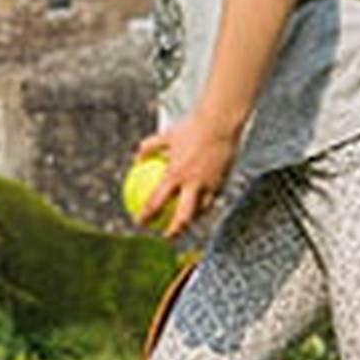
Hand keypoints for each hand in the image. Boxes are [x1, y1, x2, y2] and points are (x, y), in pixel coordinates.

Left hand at [135, 113, 240, 237]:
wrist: (220, 122)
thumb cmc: (192, 127)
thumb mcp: (166, 136)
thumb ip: (150, 148)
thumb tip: (137, 158)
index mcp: (176, 174)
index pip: (157, 201)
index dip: (146, 215)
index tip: (140, 223)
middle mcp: (193, 183)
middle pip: (183, 217)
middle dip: (174, 232)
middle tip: (165, 237)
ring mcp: (210, 184)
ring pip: (201, 211)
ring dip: (193, 220)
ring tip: (186, 223)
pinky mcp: (222, 182)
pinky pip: (213, 198)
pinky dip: (206, 204)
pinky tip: (202, 205)